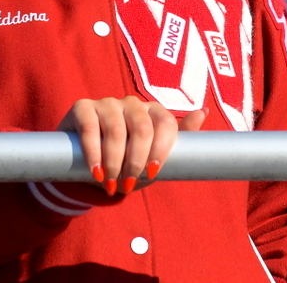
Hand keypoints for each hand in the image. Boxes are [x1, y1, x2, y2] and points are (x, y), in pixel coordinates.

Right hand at [57, 96, 205, 195]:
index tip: (152, 173)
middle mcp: (132, 103)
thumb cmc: (126, 161)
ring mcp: (107, 103)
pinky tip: (96, 171)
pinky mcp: (83, 108)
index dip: (161, 150)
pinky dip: (94, 154)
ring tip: (111, 183)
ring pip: (117, 131)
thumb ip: (180, 136)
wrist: (87, 167)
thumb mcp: (153, 157)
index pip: (166, 124)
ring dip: (115, 162)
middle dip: (136, 161)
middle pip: (142, 128)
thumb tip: (204, 111)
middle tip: (129, 184)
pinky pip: (90, 128)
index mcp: (154, 112)